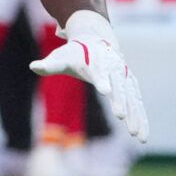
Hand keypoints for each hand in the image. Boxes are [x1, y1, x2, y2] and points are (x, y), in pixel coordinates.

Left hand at [31, 9, 148, 141]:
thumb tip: (33, 66)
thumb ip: (50, 65)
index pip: (99, 71)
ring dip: (136, 115)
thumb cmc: (75, 53)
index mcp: (97, 62)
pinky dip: (141, 118)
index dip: (102, 79)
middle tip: (121, 116)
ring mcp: (125, 77)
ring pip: (132, 97)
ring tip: (137, 135)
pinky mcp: (130, 85)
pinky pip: (137, 103)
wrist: (96, 40)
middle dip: (121, 100)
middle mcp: (114, 69)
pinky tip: (143, 136)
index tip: (104, 90)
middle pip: (119, 86)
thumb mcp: (61, 57)